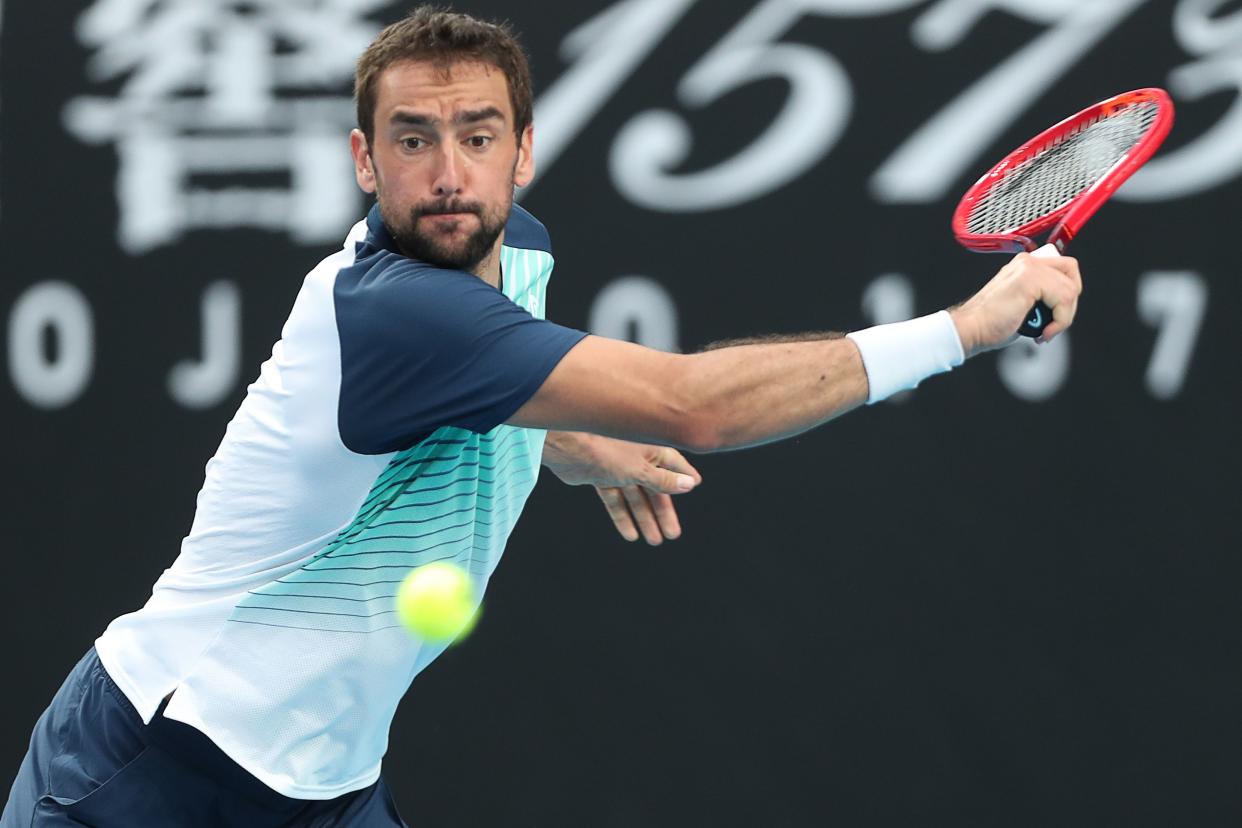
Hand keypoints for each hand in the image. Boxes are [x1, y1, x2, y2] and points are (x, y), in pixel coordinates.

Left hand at [542, 431, 701, 544]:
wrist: (568, 446)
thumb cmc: (607, 449)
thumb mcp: (641, 469)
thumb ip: (664, 480)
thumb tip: (691, 485)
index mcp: (650, 448)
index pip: (673, 464)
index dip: (683, 477)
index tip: (694, 486)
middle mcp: (636, 456)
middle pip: (654, 488)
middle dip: (662, 512)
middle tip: (672, 534)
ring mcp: (618, 467)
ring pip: (635, 497)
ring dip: (644, 518)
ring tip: (654, 541)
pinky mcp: (601, 477)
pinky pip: (616, 500)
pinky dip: (622, 516)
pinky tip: (630, 535)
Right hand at [949, 251, 1082, 356]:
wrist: (971, 329)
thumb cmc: (989, 324)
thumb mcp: (1021, 304)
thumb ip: (1041, 297)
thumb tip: (1061, 306)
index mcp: (1024, 265)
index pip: (1063, 269)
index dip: (1065, 293)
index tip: (1054, 315)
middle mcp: (1027, 262)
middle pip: (1071, 273)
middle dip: (1068, 304)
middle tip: (1054, 322)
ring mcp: (1028, 268)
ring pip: (1071, 289)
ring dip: (1063, 317)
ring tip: (1045, 330)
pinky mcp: (1030, 279)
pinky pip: (1064, 298)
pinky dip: (1060, 321)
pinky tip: (1043, 331)